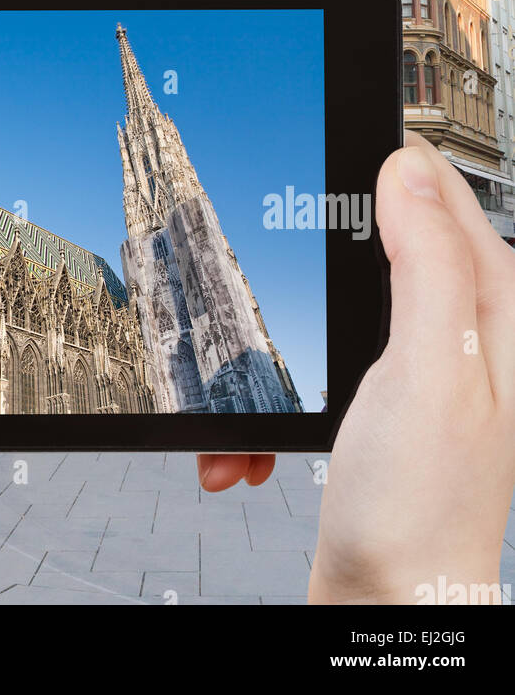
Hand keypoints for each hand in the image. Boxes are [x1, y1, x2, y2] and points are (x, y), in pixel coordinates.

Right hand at [198, 133, 514, 604]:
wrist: (385, 608)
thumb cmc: (418, 509)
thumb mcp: (430, 369)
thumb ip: (430, 263)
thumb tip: (405, 166)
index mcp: (493, 310)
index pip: (442, 191)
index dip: (382, 162)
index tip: (320, 140)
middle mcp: (466, 334)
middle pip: (381, 243)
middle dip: (312, 264)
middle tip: (269, 277)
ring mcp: (424, 370)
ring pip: (333, 306)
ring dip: (281, 344)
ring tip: (257, 394)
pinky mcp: (382, 404)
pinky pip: (312, 367)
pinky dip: (276, 400)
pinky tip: (257, 444)